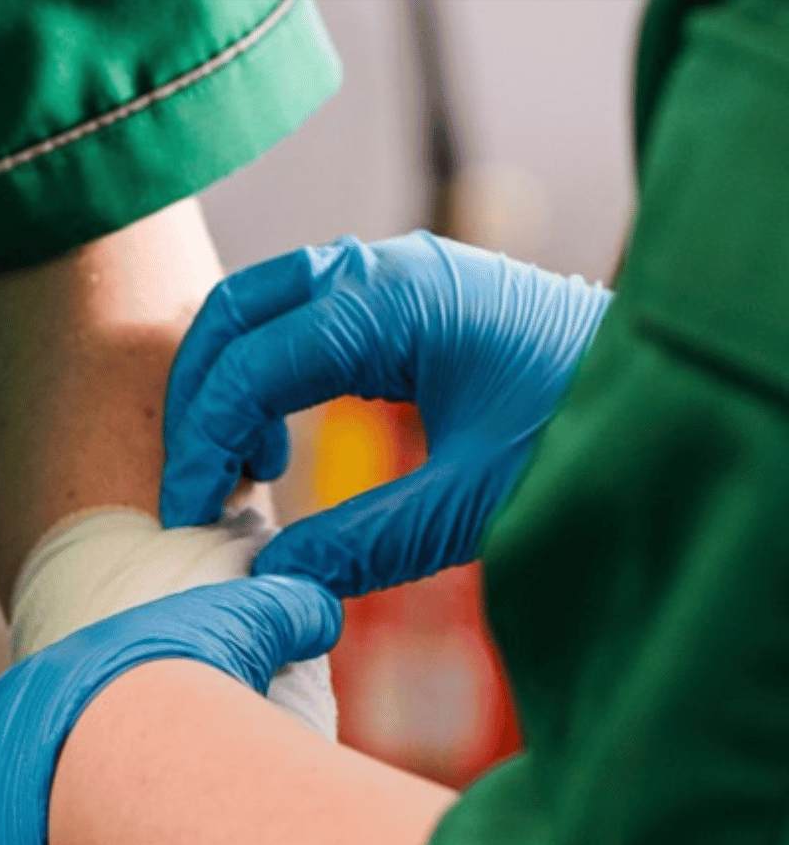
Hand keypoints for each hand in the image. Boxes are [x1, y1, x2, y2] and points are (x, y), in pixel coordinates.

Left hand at [0, 576, 341, 844]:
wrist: (120, 760)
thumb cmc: (168, 683)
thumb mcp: (236, 622)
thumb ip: (279, 612)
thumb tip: (320, 609)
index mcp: (29, 702)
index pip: (52, 728)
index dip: (97, 750)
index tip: (141, 773)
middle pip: (33, 811)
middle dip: (80, 829)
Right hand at [160, 231, 611, 595]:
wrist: (658, 393)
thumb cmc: (581, 433)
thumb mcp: (470, 502)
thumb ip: (364, 541)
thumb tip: (271, 574)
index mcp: (392, 302)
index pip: (251, 362)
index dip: (204, 443)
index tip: (186, 513)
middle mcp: (380, 270)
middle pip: (236, 314)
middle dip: (198, 401)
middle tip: (195, 487)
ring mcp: (389, 279)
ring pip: (260, 313)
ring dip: (229, 387)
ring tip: (243, 473)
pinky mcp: (399, 305)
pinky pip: (299, 325)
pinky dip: (267, 380)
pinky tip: (282, 443)